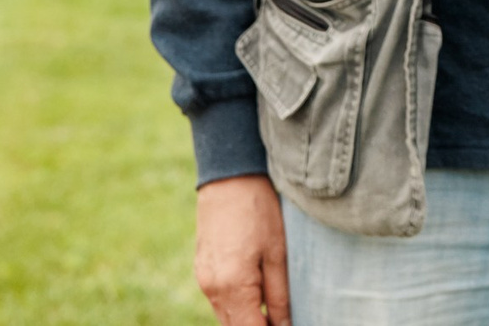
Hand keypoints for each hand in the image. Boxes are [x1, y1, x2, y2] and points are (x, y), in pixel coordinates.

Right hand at [194, 173, 289, 325]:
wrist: (229, 177)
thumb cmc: (258, 210)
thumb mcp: (277, 252)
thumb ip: (279, 295)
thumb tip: (285, 325)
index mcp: (232, 286)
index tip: (286, 325)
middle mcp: (212, 289)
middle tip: (282, 319)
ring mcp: (203, 280)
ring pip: (226, 316)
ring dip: (247, 318)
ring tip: (273, 309)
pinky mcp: (201, 270)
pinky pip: (219, 300)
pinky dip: (236, 305)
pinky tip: (256, 292)